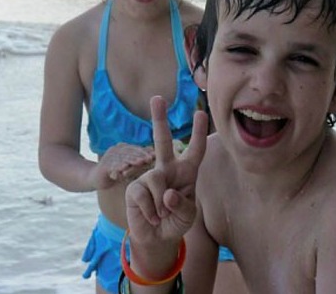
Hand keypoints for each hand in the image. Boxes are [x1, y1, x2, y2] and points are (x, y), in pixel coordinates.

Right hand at [92, 144, 155, 189]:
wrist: (95, 178)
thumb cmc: (115, 171)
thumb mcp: (128, 164)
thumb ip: (139, 159)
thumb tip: (153, 153)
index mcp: (122, 148)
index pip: (136, 149)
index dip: (145, 152)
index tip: (155, 155)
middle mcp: (115, 150)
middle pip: (130, 152)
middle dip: (141, 155)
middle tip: (150, 158)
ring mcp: (109, 157)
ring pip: (123, 158)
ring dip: (132, 160)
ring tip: (141, 162)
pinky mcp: (103, 166)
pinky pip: (112, 166)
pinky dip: (119, 166)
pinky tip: (125, 168)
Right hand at [125, 96, 207, 244]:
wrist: (158, 238)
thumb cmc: (177, 222)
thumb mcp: (189, 215)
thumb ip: (182, 204)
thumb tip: (167, 192)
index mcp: (186, 172)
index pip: (195, 150)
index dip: (198, 133)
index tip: (201, 113)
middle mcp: (167, 169)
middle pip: (162, 141)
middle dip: (159, 119)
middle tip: (157, 97)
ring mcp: (149, 177)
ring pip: (156, 179)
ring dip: (161, 203)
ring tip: (162, 214)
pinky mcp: (134, 188)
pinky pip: (143, 194)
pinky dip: (150, 210)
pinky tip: (151, 216)